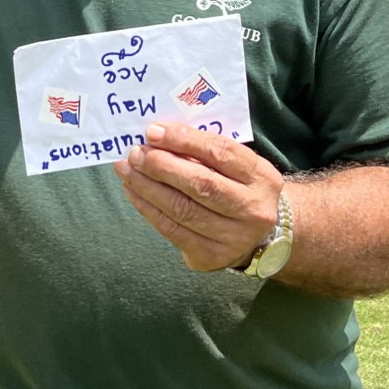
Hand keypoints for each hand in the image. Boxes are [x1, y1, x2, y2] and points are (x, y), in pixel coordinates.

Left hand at [114, 122, 284, 271]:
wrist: (259, 236)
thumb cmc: (239, 188)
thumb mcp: (237, 166)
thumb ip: (205, 150)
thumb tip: (158, 135)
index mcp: (262, 177)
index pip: (220, 152)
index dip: (184, 140)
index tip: (153, 131)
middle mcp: (253, 209)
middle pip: (201, 184)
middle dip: (161, 166)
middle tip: (135, 153)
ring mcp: (234, 237)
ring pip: (182, 209)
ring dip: (147, 186)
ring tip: (126, 170)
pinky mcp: (211, 256)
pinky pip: (172, 230)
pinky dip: (147, 208)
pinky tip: (133, 191)